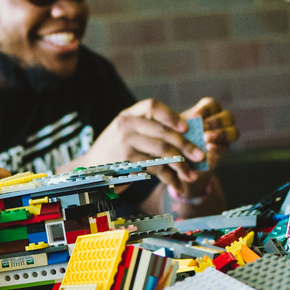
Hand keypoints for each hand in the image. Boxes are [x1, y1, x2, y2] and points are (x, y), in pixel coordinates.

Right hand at [77, 98, 206, 186]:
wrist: (89, 171)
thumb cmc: (115, 153)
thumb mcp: (127, 134)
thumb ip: (150, 131)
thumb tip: (187, 136)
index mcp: (128, 115)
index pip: (152, 106)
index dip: (171, 115)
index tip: (186, 127)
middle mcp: (125, 125)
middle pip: (163, 131)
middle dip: (185, 144)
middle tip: (200, 155)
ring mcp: (124, 143)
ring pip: (162, 151)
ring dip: (181, 165)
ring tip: (192, 175)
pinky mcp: (126, 163)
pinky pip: (155, 168)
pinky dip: (169, 177)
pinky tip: (177, 184)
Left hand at [181, 97, 237, 172]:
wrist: (175, 157)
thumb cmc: (173, 138)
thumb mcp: (175, 130)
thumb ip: (183, 126)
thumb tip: (190, 122)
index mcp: (209, 111)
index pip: (213, 105)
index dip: (206, 109)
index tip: (196, 116)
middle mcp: (221, 122)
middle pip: (228, 117)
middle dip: (215, 123)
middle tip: (203, 130)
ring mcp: (224, 137)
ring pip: (233, 132)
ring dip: (220, 134)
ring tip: (206, 139)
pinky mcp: (222, 152)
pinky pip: (225, 148)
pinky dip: (218, 149)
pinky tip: (209, 149)